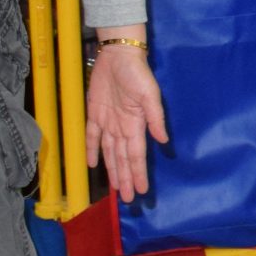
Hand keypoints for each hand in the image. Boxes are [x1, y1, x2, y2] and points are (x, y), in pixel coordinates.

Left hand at [85, 45, 169, 202]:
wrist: (120, 56)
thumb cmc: (138, 74)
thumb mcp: (150, 94)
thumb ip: (155, 117)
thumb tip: (163, 140)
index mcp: (135, 125)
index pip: (136, 156)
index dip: (138, 174)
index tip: (141, 191)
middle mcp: (122, 128)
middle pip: (123, 159)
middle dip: (126, 178)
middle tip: (129, 199)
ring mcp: (108, 122)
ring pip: (110, 152)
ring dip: (113, 170)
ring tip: (117, 188)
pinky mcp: (95, 114)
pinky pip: (93, 137)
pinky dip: (92, 151)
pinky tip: (94, 165)